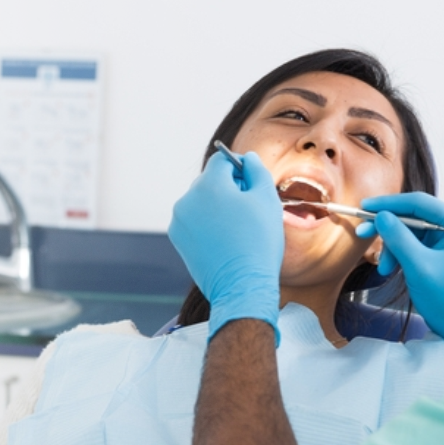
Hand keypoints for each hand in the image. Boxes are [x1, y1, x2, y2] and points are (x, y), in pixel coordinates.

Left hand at [168, 151, 283, 343]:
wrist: (242, 286)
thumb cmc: (258, 242)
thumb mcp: (266, 199)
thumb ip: (256, 170)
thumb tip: (247, 158)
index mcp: (208, 185)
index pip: (222, 160)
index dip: (240, 168)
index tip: (252, 185)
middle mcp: (187, 199)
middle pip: (210, 181)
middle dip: (228, 188)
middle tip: (248, 210)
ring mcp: (179, 220)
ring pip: (201, 201)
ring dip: (217, 206)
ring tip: (236, 228)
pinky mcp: (177, 238)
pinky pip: (194, 220)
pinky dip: (207, 224)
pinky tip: (224, 239)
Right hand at [355, 193, 443, 359]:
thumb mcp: (418, 266)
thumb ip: (398, 238)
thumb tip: (380, 215)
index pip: (419, 203)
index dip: (389, 203)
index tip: (364, 206)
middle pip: (413, 216)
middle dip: (387, 228)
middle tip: (362, 233)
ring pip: (409, 232)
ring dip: (392, 247)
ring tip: (384, 269)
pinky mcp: (438, 252)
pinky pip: (411, 244)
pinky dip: (398, 255)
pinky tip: (390, 270)